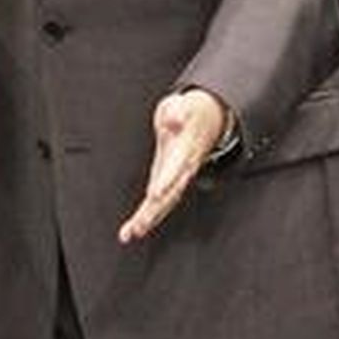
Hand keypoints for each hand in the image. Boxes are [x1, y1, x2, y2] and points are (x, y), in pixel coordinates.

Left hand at [117, 87, 229, 243]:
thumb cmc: (190, 113)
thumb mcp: (183, 105)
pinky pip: (160, 203)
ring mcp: (177, 178)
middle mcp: (182, 169)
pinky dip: (148, 217)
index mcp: (185, 150)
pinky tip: (133, 230)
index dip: (167, 181)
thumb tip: (174, 118)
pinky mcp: (170, 182)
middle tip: (138, 226)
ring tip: (132, 233)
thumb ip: (178, 112)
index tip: (156, 194)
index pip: (176, 168)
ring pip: (165, 203)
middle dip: (154, 210)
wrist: (207, 120)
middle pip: (170, 193)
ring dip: (149, 219)